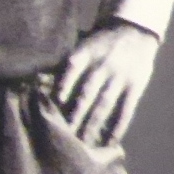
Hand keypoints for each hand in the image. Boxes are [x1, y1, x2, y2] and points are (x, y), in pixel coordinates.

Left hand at [51, 19, 159, 148]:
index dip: (62, 87)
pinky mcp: (135, 86)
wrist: (134, 30)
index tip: (54, 104)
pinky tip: (111, 141)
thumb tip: (38, 81)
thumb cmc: (99, 43)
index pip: (71, 71)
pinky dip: (119, 127)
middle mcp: (102, 66)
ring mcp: (120, 77)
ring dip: (93, 125)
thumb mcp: (83, 45)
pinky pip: (126, 109)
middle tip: (64, 135)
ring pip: (104, 105)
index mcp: (86, 54)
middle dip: (75, 115)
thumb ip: (66, 64)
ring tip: (83, 143)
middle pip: (86, 94)